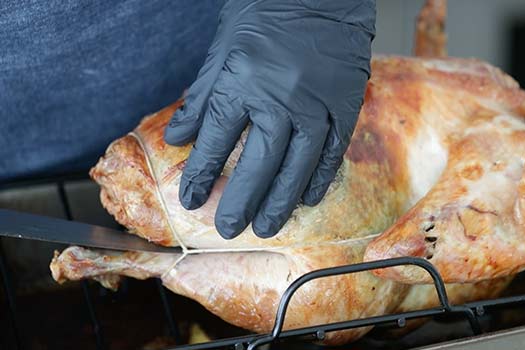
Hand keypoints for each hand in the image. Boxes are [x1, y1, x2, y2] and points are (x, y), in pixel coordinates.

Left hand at [164, 0, 375, 238]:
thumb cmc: (266, 12)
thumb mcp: (222, 48)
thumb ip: (202, 96)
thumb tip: (178, 136)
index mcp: (242, 81)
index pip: (215, 141)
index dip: (200, 174)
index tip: (192, 200)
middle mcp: (280, 99)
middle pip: (258, 164)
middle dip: (240, 202)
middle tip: (230, 229)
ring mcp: (317, 105)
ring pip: (297, 166)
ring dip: (280, 201)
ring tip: (266, 227)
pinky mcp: (345, 105)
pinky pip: (333, 152)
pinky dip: (320, 178)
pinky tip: (308, 199)